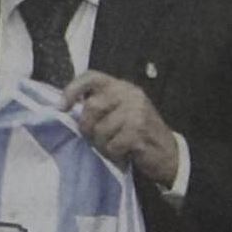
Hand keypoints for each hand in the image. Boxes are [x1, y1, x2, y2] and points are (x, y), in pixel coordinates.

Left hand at [62, 70, 177, 186]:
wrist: (169, 154)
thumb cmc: (136, 134)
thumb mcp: (119, 112)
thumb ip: (98, 106)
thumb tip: (64, 108)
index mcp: (122, 87)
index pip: (91, 77)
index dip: (73, 90)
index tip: (62, 107)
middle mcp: (130, 94)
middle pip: (91, 107)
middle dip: (88, 128)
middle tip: (97, 138)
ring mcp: (137, 111)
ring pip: (100, 129)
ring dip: (102, 145)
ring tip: (114, 146)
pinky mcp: (139, 131)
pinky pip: (112, 145)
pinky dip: (114, 154)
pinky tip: (124, 153)